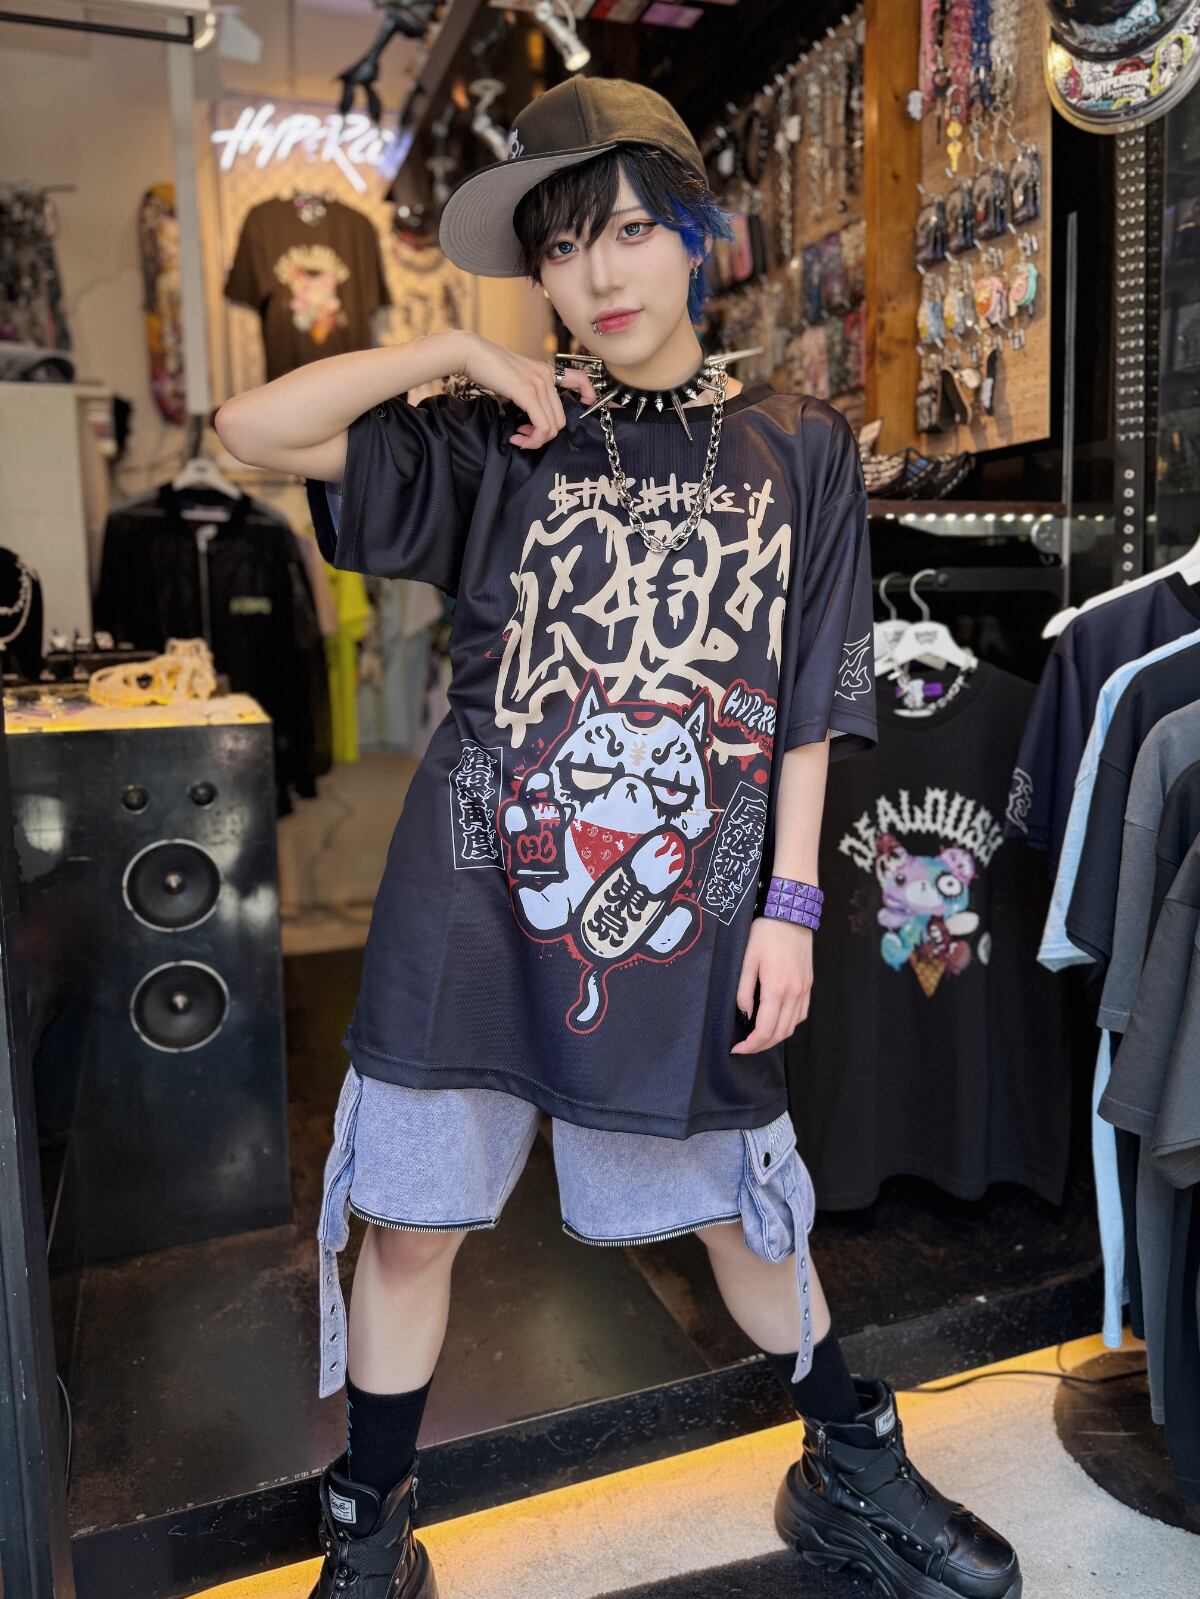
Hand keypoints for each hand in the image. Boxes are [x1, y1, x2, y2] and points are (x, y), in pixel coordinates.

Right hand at [456, 334, 596, 449]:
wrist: (471, 353)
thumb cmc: (487, 366)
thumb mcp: (515, 376)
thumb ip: (528, 390)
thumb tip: (530, 414)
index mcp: (546, 371)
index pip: (580, 379)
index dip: (588, 392)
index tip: (586, 402)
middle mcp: (547, 376)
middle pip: (561, 419)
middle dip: (544, 436)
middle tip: (525, 437)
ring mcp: (539, 384)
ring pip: (552, 427)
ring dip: (536, 440)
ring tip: (519, 439)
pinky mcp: (527, 392)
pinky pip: (542, 426)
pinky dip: (532, 439)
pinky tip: (517, 438)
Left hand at [730, 916, 812, 1054]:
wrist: (791, 914)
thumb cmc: (765, 933)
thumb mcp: (746, 960)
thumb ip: (744, 991)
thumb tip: (744, 1014)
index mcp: (777, 988)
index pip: (765, 1030)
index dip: (750, 1045)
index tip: (737, 1048)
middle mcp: (794, 993)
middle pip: (780, 1033)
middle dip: (761, 1046)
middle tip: (744, 1047)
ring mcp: (804, 989)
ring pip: (792, 1026)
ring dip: (775, 1038)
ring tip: (758, 1038)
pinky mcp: (808, 984)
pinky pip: (801, 1014)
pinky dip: (789, 1024)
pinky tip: (776, 1022)